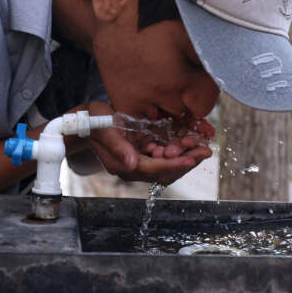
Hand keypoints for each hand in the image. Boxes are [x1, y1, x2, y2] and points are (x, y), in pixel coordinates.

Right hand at [85, 102, 214, 186]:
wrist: (86, 120)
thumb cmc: (92, 120)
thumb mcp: (101, 127)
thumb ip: (116, 146)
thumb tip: (132, 165)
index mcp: (122, 164)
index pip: (153, 169)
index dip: (174, 164)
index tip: (191, 158)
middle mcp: (132, 167)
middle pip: (164, 172)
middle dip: (186, 162)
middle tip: (205, 151)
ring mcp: (138, 161)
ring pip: (168, 166)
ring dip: (186, 157)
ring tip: (202, 146)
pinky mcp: (143, 153)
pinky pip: (165, 157)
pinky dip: (179, 151)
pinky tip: (189, 141)